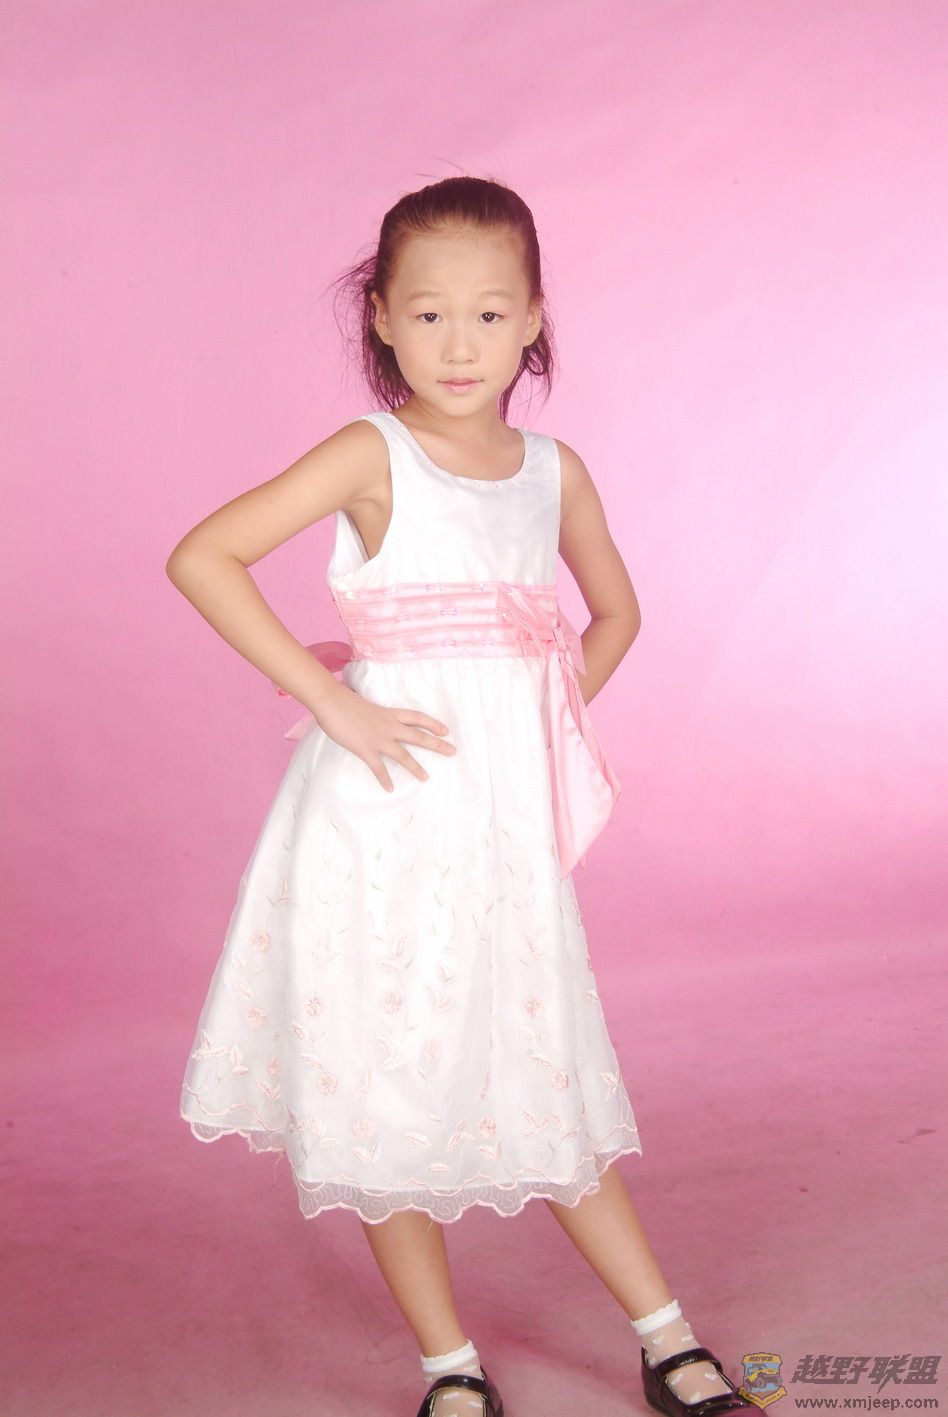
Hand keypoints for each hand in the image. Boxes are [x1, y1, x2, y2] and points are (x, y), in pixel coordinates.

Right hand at [313, 681, 455, 792]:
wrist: (332, 701)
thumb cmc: (345, 701)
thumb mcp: (367, 706)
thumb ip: (375, 716)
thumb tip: (374, 721)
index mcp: (390, 714)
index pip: (417, 718)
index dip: (433, 724)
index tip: (446, 730)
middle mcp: (390, 726)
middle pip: (419, 736)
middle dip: (437, 744)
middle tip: (452, 751)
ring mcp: (379, 739)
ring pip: (403, 755)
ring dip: (416, 768)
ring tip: (426, 778)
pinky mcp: (366, 749)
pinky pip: (379, 768)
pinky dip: (384, 779)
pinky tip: (390, 789)